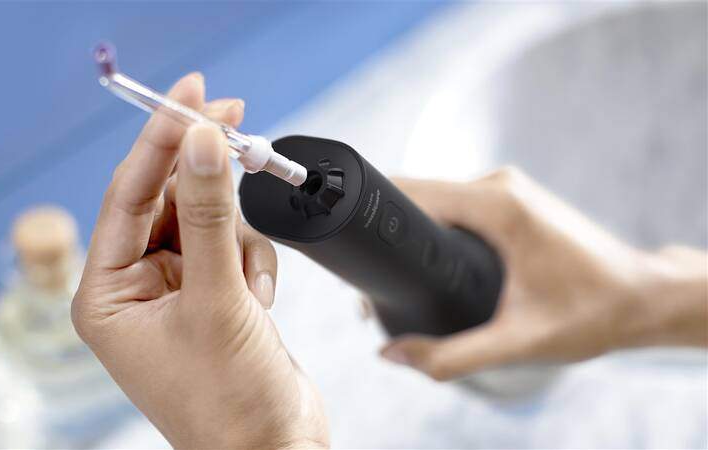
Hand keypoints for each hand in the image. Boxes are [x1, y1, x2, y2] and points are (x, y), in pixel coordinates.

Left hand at [72, 74, 327, 448]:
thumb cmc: (230, 400)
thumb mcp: (216, 299)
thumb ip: (208, 215)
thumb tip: (202, 140)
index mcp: (106, 294)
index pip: (128, 194)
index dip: (160, 138)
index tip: (192, 94)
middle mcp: (135, 288)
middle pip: (168, 199)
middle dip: (206, 177)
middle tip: (239, 125)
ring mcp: (176, 291)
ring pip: (207, 220)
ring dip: (236, 237)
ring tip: (248, 284)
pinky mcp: (213, 296)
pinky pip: (231, 246)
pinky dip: (252, 263)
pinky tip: (259, 304)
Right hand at [381, 168, 707, 380]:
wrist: (643, 297)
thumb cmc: (593, 313)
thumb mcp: (518, 342)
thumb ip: (451, 355)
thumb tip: (392, 354)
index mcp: (498, 205)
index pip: (410, 191)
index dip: (373, 217)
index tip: (352, 251)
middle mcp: (498, 185)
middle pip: (417, 192)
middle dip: (387, 228)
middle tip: (371, 277)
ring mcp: (504, 189)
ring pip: (435, 198)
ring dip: (411, 228)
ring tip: (396, 274)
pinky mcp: (508, 199)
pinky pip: (454, 204)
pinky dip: (434, 226)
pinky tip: (429, 259)